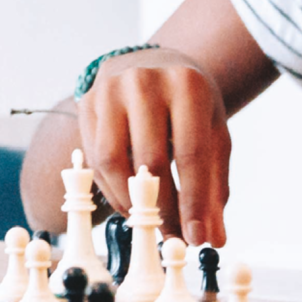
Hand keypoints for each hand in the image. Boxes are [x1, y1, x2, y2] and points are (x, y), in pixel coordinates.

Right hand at [76, 49, 228, 244]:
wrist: (150, 64)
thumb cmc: (188, 105)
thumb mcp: (212, 134)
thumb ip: (214, 186)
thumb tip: (214, 238)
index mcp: (186, 84)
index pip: (190, 153)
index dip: (193, 201)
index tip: (196, 237)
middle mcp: (144, 81)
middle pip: (150, 160)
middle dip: (162, 208)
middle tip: (172, 236)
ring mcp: (110, 90)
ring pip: (113, 161)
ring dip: (130, 201)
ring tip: (149, 221)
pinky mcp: (87, 103)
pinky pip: (94, 159)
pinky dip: (111, 190)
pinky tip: (129, 203)